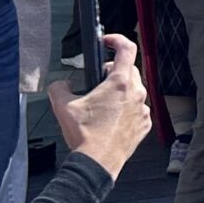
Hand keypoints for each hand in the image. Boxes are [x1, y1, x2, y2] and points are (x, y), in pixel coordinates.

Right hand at [46, 34, 153, 176]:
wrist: (97, 162)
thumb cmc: (85, 135)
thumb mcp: (62, 106)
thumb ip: (59, 87)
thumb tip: (61, 83)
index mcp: (119, 83)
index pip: (127, 48)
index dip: (116, 39)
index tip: (107, 41)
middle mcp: (136, 93)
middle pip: (129, 70)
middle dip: (113, 70)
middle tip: (98, 80)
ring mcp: (142, 109)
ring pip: (134, 90)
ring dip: (120, 92)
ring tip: (103, 104)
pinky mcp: (144, 124)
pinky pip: (137, 109)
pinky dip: (126, 109)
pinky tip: (111, 119)